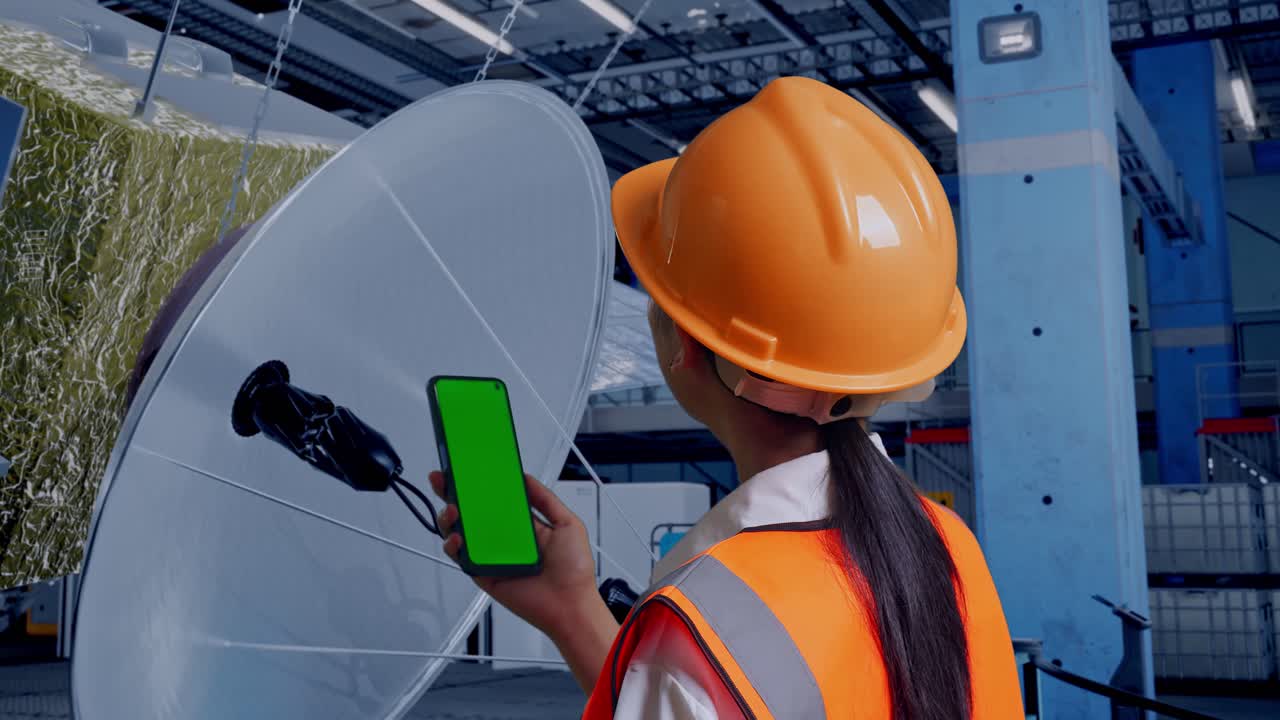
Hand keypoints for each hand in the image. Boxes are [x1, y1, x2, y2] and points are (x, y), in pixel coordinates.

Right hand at [429, 471, 598, 635]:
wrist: (570, 604)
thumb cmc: (574, 569)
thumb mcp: (567, 523)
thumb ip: (545, 499)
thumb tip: (525, 478)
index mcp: (522, 524)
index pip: (495, 499)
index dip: (480, 483)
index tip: (467, 467)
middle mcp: (504, 538)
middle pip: (472, 513)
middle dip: (453, 494)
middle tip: (444, 480)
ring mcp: (492, 556)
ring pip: (461, 533)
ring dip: (450, 519)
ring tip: (453, 510)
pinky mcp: (483, 574)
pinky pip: (462, 558)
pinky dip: (454, 547)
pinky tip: (457, 538)